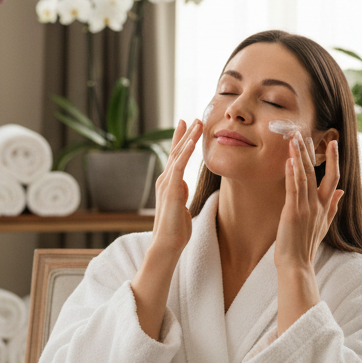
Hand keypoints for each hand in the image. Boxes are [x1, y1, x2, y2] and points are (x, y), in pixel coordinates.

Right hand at [149, 118, 201, 263]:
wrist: (167, 244)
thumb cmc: (175, 230)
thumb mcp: (181, 206)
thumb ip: (181, 193)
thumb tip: (183, 184)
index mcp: (168, 184)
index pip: (175, 157)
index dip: (181, 141)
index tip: (187, 126)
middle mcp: (165, 180)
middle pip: (176, 151)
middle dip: (185, 134)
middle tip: (194, 118)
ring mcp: (166, 184)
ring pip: (178, 155)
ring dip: (188, 138)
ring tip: (196, 123)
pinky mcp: (171, 190)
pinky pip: (179, 167)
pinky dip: (185, 153)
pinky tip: (191, 142)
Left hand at [276, 133, 342, 270]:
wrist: (297, 265)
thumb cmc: (306, 246)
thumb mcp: (324, 225)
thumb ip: (333, 206)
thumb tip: (341, 191)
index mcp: (325, 207)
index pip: (333, 178)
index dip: (334, 159)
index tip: (333, 142)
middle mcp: (318, 205)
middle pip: (317, 172)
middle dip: (310, 151)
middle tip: (303, 132)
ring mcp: (306, 208)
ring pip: (304, 177)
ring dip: (299, 157)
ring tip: (294, 139)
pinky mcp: (293, 212)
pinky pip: (294, 188)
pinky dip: (292, 173)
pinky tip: (290, 160)